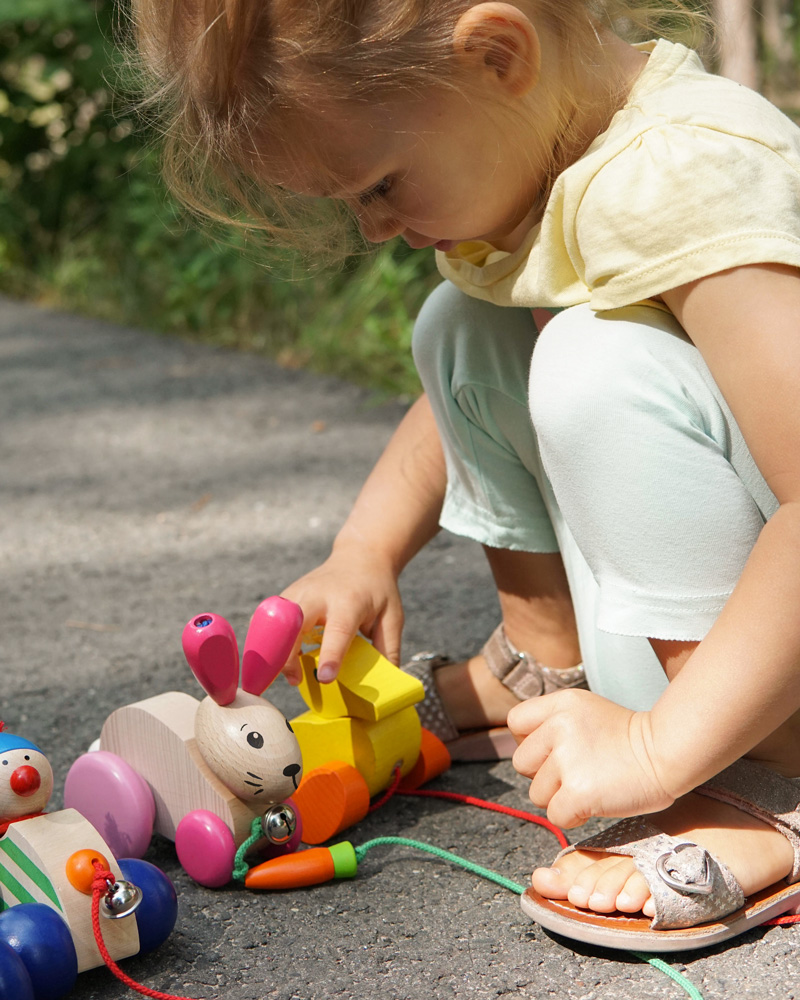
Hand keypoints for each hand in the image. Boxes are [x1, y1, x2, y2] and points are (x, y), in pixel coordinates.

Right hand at [280, 541, 403, 684]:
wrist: (360, 556)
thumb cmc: (378, 590)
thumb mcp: (393, 616)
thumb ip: (389, 648)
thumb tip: (387, 681)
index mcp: (348, 601)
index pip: (337, 630)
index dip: (329, 655)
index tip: (323, 678)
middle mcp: (319, 594)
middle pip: (294, 624)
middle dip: (287, 654)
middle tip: (296, 679)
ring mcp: (299, 592)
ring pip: (275, 623)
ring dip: (275, 651)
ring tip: (289, 674)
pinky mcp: (287, 595)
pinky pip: (270, 621)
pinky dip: (270, 641)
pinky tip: (280, 658)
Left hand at [508, 689, 675, 828]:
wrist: (667, 753)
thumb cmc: (629, 738)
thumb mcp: (586, 711)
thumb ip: (553, 722)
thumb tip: (528, 753)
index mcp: (561, 704)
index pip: (516, 722)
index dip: (530, 742)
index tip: (553, 751)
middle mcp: (559, 726)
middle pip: (521, 763)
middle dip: (543, 775)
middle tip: (576, 773)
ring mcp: (567, 759)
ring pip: (537, 794)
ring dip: (560, 797)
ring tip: (590, 786)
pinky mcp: (577, 791)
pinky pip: (555, 815)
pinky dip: (573, 817)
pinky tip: (595, 802)